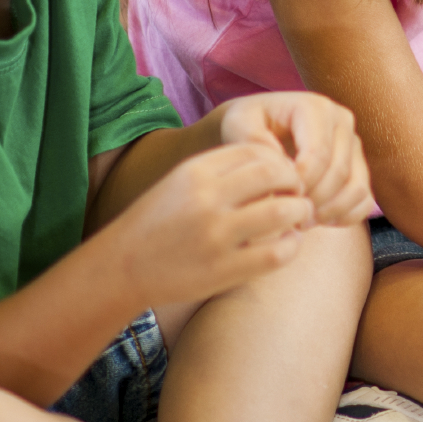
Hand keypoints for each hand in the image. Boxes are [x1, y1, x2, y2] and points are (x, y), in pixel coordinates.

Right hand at [102, 139, 311, 309]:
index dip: (281, 161)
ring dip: (300, 213)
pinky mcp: (223, 270)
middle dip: (296, 183)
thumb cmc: (159, 222)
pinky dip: (291, 246)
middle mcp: (207, 198)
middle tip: (298, 195)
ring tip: (299, 219)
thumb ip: (224, 170)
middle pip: (275, 174)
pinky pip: (276, 253)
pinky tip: (288, 244)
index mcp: (197, 170)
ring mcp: (216, 235)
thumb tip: (277, 163)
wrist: (122, 267)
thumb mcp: (183, 181)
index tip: (285, 175)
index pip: (258, 150)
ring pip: (283, 212)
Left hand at [219, 92, 373, 228]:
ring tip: (301, 221)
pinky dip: (346, 215)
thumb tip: (282, 166)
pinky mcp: (359, 165)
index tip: (275, 199)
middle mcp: (342, 121)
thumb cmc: (247, 125)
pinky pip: (365, 198)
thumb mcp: (239, 123)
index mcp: (316, 107)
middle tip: (287, 217)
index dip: (298, 184)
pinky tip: (318, 220)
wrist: (259, 126)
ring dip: (330, 212)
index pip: (318, 154)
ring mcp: (354, 144)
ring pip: (356, 187)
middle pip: (338, 173)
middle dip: (312, 202)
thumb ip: (253, 139)